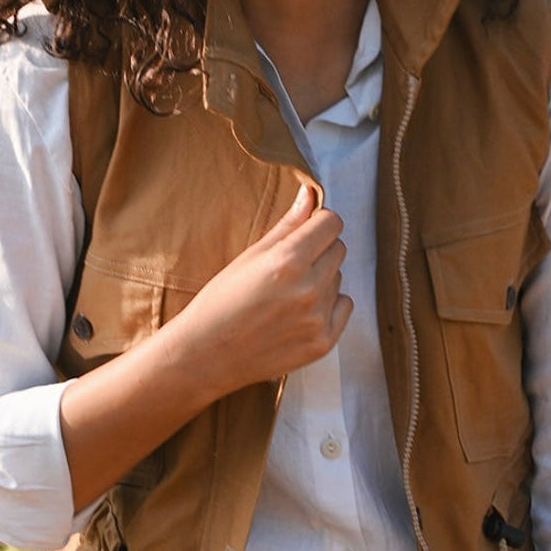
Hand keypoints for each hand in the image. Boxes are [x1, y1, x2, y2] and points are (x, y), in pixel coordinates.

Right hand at [177, 184, 352, 392]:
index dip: (318, 222)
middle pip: (339, 249)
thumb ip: (287, 225)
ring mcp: (319, 319)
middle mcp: (309, 289)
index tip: (306, 230)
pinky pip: (343, 306)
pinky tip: (299, 312)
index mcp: (288, 261)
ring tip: (287, 294)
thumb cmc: (221, 302)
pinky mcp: (324, 342)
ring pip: (339, 278)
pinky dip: (328, 305)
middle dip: (319, 250)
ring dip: (322, 279)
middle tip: (289, 266)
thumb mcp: (250, 256)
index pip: (332, 223)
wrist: (206, 355)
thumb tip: (310, 195)